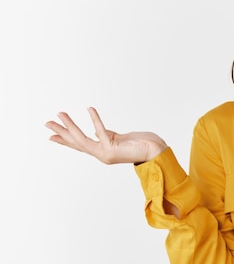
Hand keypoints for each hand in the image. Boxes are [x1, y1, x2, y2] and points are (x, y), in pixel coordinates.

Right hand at [45, 107, 167, 164]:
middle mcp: (101, 154)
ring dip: (70, 126)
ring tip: (60, 114)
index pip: (79, 145)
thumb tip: (98, 132)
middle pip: (76, 142)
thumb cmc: (142, 144)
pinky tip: (89, 108)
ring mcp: (106, 152)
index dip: (64, 141)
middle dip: (61, 132)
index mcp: (102, 152)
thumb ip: (108, 136)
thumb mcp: (120, 139)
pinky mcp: (113, 147)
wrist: (156, 151)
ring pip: (82, 139)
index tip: (50, 136)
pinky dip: (95, 119)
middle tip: (46, 122)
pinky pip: (101, 131)